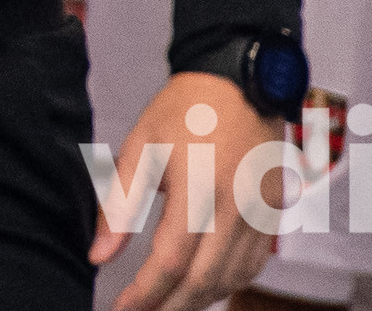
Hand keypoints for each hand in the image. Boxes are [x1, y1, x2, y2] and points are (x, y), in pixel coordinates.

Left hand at [92, 74, 287, 309]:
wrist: (242, 82)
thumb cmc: (186, 109)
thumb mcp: (141, 147)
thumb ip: (119, 204)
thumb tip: (98, 255)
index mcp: (199, 190)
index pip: (170, 262)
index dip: (144, 294)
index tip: (120, 309)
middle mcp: (236, 211)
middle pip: (204, 282)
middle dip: (170, 307)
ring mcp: (260, 216)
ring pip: (231, 280)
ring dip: (198, 299)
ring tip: (165, 304)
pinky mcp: (273, 215)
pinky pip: (252, 266)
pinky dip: (227, 284)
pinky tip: (203, 286)